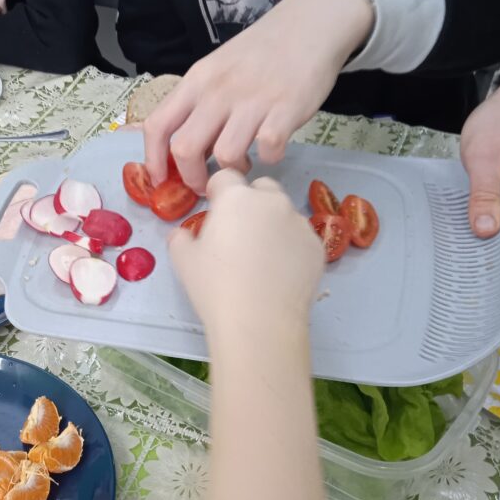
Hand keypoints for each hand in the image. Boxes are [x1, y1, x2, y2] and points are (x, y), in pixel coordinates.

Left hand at [144, 0, 373, 193]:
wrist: (310, 24)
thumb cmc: (261, 52)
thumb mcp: (218, 70)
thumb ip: (198, 105)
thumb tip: (182, 152)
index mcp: (196, 81)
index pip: (157, 125)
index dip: (153, 160)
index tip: (162, 180)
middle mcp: (218, 90)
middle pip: (185, 149)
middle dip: (192, 178)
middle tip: (207, 184)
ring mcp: (252, 100)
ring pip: (225, 154)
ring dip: (233, 170)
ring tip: (244, 163)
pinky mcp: (286, 109)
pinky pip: (268, 150)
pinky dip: (269, 158)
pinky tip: (272, 148)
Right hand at [169, 169, 323, 339]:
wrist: (260, 322)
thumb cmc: (215, 288)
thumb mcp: (184, 261)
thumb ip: (181, 238)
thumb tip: (182, 235)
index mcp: (236, 198)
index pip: (226, 178)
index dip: (217, 192)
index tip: (214, 210)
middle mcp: (272, 202)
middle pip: (261, 189)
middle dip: (250, 202)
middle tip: (239, 233)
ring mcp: (299, 223)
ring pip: (284, 213)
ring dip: (272, 224)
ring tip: (261, 258)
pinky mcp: (317, 247)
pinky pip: (300, 238)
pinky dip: (291, 247)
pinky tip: (279, 273)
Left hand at [460, 79, 499, 246]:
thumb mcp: (485, 158)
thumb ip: (485, 194)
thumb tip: (486, 231)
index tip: (477, 255)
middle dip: (491, 243)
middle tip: (459, 249)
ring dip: (485, 229)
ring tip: (457, 236)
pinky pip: (499, 211)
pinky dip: (483, 216)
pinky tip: (463, 219)